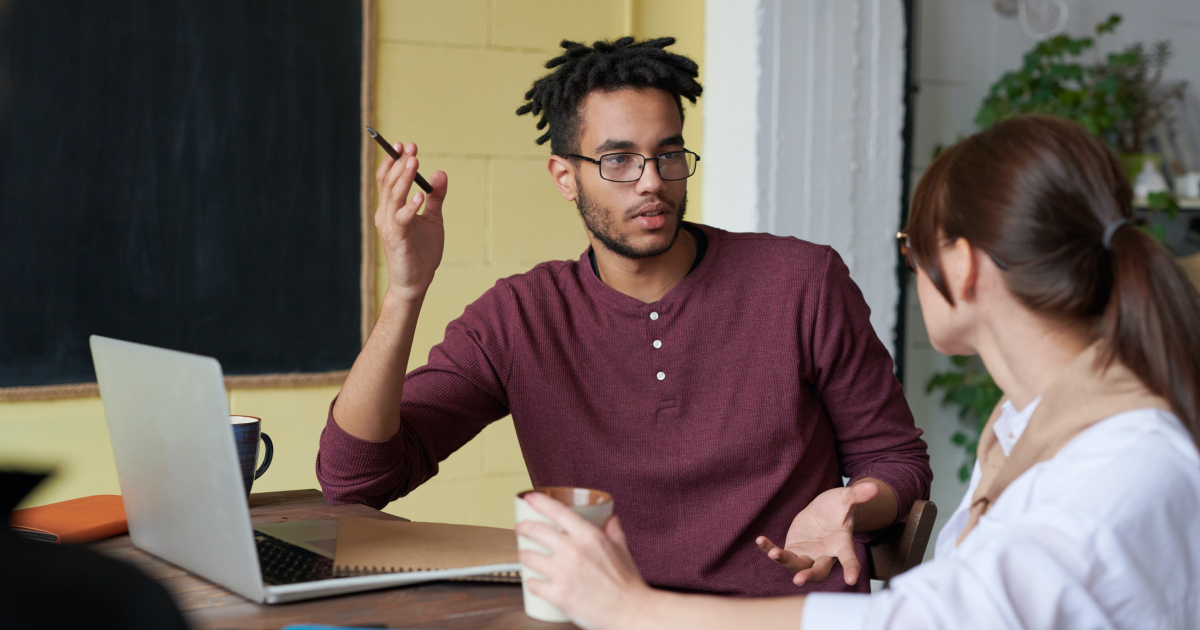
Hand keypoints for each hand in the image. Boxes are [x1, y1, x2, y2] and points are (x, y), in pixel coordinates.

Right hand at [374, 141, 447, 300]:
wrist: (416, 282)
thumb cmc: (422, 252)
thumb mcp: (433, 219)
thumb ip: (436, 197)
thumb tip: (440, 173)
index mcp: (391, 208)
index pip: (388, 179)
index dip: (393, 161)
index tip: (405, 144)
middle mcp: (385, 214)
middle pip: (389, 183)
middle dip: (399, 163)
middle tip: (410, 147)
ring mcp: (390, 226)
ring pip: (393, 196)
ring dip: (403, 178)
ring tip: (413, 161)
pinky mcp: (398, 239)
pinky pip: (402, 219)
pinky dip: (410, 206)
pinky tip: (420, 196)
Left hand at [516, 492, 653, 629]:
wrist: (630, 613)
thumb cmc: (627, 584)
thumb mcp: (622, 550)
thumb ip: (614, 532)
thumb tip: (610, 520)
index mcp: (589, 536)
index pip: (557, 511)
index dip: (539, 501)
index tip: (530, 498)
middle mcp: (574, 551)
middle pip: (536, 531)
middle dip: (523, 527)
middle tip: (520, 528)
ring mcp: (563, 573)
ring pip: (529, 557)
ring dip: (523, 555)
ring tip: (524, 556)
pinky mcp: (557, 594)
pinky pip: (533, 584)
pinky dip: (531, 583)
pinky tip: (533, 582)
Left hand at [755, 481, 879, 585]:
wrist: (823, 511)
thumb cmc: (838, 507)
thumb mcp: (846, 498)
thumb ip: (857, 495)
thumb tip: (873, 487)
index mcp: (841, 545)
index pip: (848, 559)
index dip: (851, 569)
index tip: (851, 581)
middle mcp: (825, 555)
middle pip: (819, 571)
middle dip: (809, 576)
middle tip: (798, 580)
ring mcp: (808, 555)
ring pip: (797, 565)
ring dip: (785, 561)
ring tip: (774, 553)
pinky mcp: (794, 551)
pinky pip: (781, 554)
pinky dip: (770, 549)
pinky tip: (760, 540)